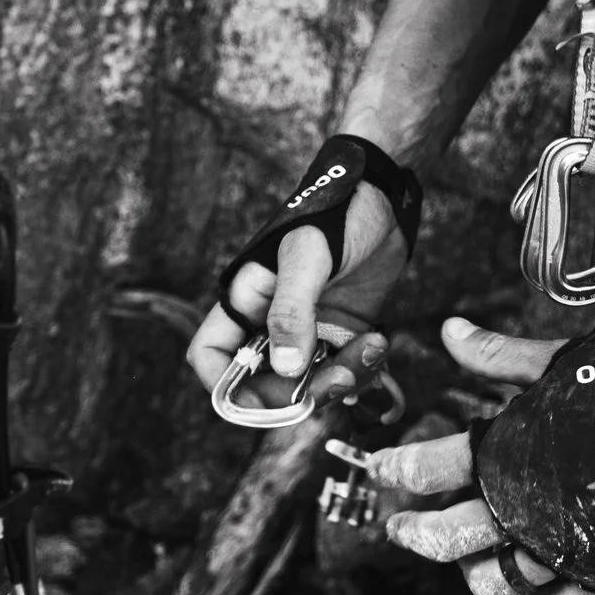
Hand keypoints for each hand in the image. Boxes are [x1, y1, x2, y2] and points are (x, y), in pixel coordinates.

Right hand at [183, 182, 408, 410]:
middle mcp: (269, 320)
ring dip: (341, 380)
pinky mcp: (340, 332)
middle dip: (302, 391)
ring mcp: (306, 330)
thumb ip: (292, 311)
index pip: (211, 354)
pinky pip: (342, 371)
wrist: (383, 194)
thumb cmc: (337, 210)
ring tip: (373, 348)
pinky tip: (379, 346)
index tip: (261, 400)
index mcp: (246, 298)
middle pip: (264, 383)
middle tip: (342, 377)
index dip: (223, 385)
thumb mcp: (309, 255)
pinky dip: (362, 371)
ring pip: (308, 383)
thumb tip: (284, 368)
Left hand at [369, 317, 594, 594]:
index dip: (394, 469)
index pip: (427, 466)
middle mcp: (523, 509)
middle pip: (444, 536)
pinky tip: (529, 591)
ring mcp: (560, 550)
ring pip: (491, 584)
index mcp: (505, 452)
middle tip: (399, 528)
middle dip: (413, 533)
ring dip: (467, 574)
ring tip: (461, 560)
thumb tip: (450, 332)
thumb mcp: (561, 362)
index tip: (381, 469)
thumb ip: (500, 356)